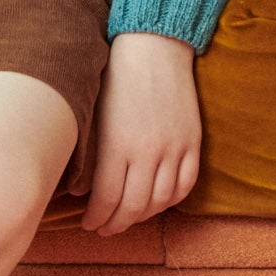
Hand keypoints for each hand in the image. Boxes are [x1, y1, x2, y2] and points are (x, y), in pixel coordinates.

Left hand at [80, 30, 201, 235]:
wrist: (153, 45)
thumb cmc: (115, 76)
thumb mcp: (94, 114)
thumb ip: (91, 155)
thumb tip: (83, 192)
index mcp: (116, 146)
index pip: (106, 200)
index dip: (96, 219)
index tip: (88, 224)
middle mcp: (147, 152)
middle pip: (133, 206)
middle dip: (116, 224)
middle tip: (105, 229)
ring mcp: (173, 148)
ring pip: (161, 200)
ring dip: (144, 216)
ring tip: (129, 218)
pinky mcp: (192, 141)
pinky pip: (186, 183)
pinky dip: (173, 200)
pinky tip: (159, 202)